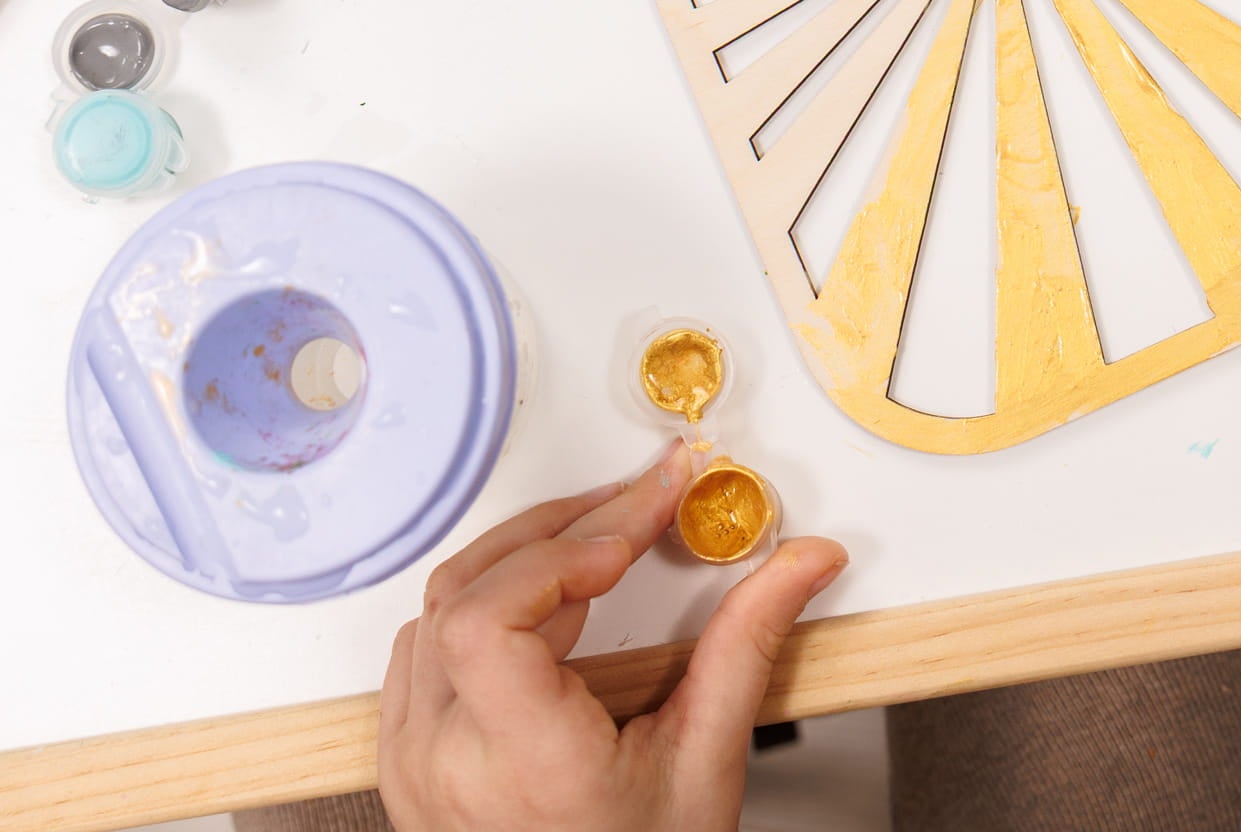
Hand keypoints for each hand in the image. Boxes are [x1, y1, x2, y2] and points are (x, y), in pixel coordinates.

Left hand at [379, 444, 847, 831]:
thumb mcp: (707, 762)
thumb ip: (750, 642)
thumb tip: (805, 559)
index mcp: (520, 765)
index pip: (487, 621)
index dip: (556, 555)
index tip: (632, 531)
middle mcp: (446, 761)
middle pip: (471, 590)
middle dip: (566, 529)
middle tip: (643, 504)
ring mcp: (414, 761)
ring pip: (441, 604)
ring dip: (525, 555)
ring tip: (604, 541)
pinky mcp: (406, 756)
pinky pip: (421, 643)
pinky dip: (486, 598)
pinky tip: (548, 597)